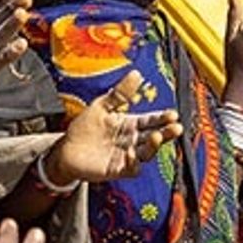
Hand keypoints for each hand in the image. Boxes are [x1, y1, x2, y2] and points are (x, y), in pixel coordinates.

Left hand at [44, 70, 182, 186]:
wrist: (66, 149)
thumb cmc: (85, 127)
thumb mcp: (102, 105)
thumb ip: (120, 93)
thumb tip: (137, 73)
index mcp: (130, 124)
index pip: (151, 120)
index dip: (162, 118)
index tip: (173, 114)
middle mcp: (132, 140)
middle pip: (154, 137)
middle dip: (167, 132)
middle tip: (176, 127)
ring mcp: (126, 156)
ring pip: (146, 153)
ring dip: (154, 146)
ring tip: (157, 136)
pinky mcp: (117, 169)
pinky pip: (130, 168)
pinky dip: (133, 162)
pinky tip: (131, 153)